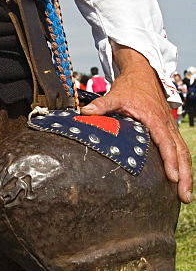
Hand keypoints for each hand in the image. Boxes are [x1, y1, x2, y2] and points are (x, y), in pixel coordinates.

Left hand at [81, 44, 192, 203]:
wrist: (142, 73)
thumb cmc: (130, 86)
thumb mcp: (115, 94)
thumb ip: (101, 105)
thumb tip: (84, 112)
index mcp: (155, 118)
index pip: (166, 143)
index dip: (170, 161)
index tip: (172, 177)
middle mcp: (166, 124)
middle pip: (181, 152)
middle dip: (184, 175)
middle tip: (185, 197)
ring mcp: (170, 127)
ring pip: (183, 152)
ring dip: (186, 174)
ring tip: (186, 195)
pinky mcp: (169, 128)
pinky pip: (180, 148)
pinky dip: (183, 164)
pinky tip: (181, 179)